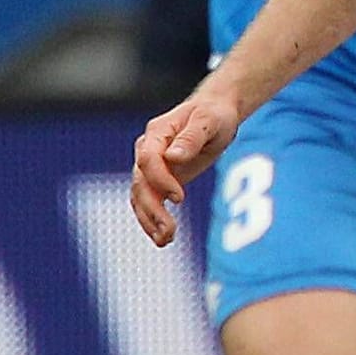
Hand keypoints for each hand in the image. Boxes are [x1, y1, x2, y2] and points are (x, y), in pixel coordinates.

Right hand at [130, 93, 240, 246]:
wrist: (215, 114)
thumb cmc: (213, 114)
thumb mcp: (209, 120)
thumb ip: (192, 137)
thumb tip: (173, 156)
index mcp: (157, 132)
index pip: (147, 159)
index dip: (160, 180)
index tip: (179, 197)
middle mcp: (147, 150)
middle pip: (140, 183)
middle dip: (152, 209)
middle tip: (170, 230)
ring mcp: (151, 167)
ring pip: (141, 197)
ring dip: (150, 220)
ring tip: (166, 240)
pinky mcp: (159, 180)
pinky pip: (149, 203)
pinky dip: (153, 221)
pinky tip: (164, 239)